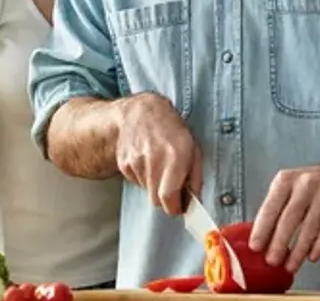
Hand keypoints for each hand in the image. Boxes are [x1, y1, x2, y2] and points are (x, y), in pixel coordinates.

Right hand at [114, 93, 201, 215]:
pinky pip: (136, 181)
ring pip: (146, 190)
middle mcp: (153, 159)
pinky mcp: (124, 162)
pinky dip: (143, 177)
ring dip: (154, 185)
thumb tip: (195, 201)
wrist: (142, 112)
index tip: (180, 208)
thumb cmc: (172, 129)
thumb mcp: (193, 148)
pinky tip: (148, 160)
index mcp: (175, 156)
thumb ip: (196, 176)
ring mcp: (135, 160)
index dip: (175, 208)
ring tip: (159, 165)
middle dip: (165, 199)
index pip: (168, 197)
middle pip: (156, 200)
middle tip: (172, 189)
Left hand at [249, 161, 319, 272]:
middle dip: (279, 242)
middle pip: (290, 217)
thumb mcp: (290, 186)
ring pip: (310, 227)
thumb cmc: (313, 185)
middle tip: (272, 260)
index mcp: (287, 180)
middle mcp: (306, 184)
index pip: (271, 206)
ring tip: (290, 265)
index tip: (255, 246)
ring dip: (299, 250)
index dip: (262, 228)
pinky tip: (313, 257)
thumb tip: (261, 237)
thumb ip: (277, 207)